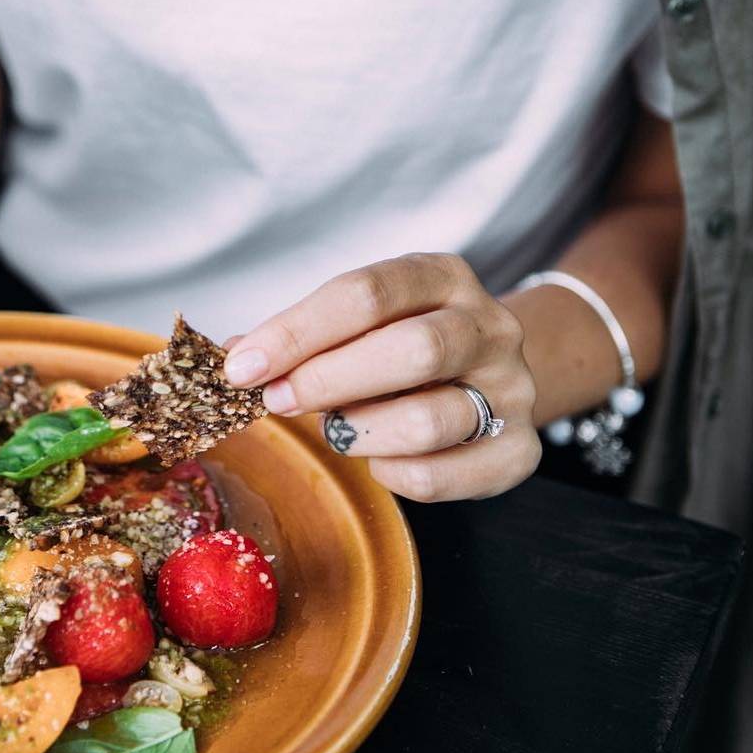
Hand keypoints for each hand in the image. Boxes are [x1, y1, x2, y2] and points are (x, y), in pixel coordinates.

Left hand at [225, 253, 539, 501]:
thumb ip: (300, 337)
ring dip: (358, 430)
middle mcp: (489, 327)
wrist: (488, 374)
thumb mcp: (358, 322)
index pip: (367, 295)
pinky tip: (377, 457)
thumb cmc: (400, 344)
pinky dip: (393, 472)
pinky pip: (443, 475)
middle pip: (412, 350)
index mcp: (442, 277)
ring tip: (334, 427)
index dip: (297, 332)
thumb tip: (233, 356)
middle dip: (327, 380)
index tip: (242, 366)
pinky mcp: (519, 451)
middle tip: (275, 400)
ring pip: (429, 419)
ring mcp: (512, 389)